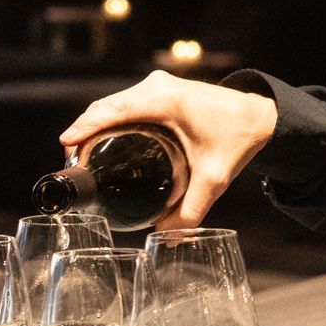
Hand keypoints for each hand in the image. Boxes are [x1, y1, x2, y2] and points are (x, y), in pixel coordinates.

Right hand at [60, 71, 277, 228]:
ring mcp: (158, 86)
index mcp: (166, 101)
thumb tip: (167, 239)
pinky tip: (102, 139)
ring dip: (95, 123)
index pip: (114, 111)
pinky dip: (110, 117)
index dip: (85, 126)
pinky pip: (126, 102)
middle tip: (72, 162)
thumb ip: (192, 211)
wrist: (260, 115)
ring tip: (82, 154)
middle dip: (85, 130)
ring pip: (115, 103)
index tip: (66, 144)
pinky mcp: (160, 90)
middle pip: (108, 106)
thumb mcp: (214, 178)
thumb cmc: (237, 139)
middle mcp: (158, 88)